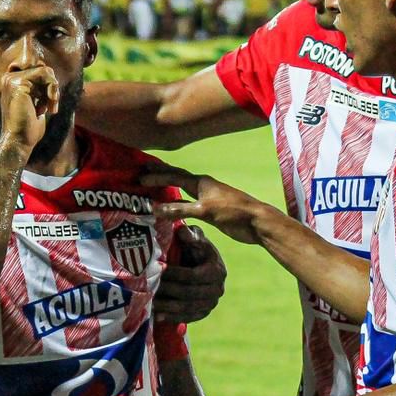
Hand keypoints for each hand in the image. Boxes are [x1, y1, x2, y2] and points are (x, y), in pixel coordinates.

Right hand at [0, 66, 57, 153]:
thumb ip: (40, 87)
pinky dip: (52, 89)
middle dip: (52, 87)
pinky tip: (48, 106)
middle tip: (51, 106)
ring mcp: (11, 79)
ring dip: (53, 89)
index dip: (47, 84)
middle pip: (42, 68)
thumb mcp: (37, 103)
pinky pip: (44, 74)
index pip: (37, 70)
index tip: (48, 102)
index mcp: (11, 82)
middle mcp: (8, 78)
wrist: (19, 141)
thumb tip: (49, 72)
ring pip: (45, 70)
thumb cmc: (28, 127)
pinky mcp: (17, 83)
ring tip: (50, 107)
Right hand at [143, 167, 274, 244]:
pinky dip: (175, 207)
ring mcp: (206, 199)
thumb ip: (179, 209)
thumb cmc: (232, 211)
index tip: (139, 177)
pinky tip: (169, 211)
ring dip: (167, 192)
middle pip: (176, 178)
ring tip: (151, 191)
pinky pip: (186, 205)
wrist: (256, 222)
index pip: (173, 175)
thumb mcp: (204, 210)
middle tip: (142, 172)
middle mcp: (202, 187)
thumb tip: (154, 208)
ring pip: (181, 192)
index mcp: (201, 182)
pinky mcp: (210, 211)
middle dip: (160, 175)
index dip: (156, 176)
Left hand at [154, 225, 225, 321]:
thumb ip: (190, 235)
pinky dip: (173, 318)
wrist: (200, 264)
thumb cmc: (194, 248)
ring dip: (168, 307)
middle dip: (168, 291)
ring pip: (188, 307)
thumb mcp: (195, 239)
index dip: (175, 274)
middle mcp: (217, 289)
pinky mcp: (204, 312)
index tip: (158, 270)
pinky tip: (158, 317)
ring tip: (150, 304)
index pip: (193, 276)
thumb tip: (182, 231)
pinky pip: (188, 317)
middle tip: (149, 288)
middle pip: (189, 293)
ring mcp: (211, 303)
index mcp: (216, 270)